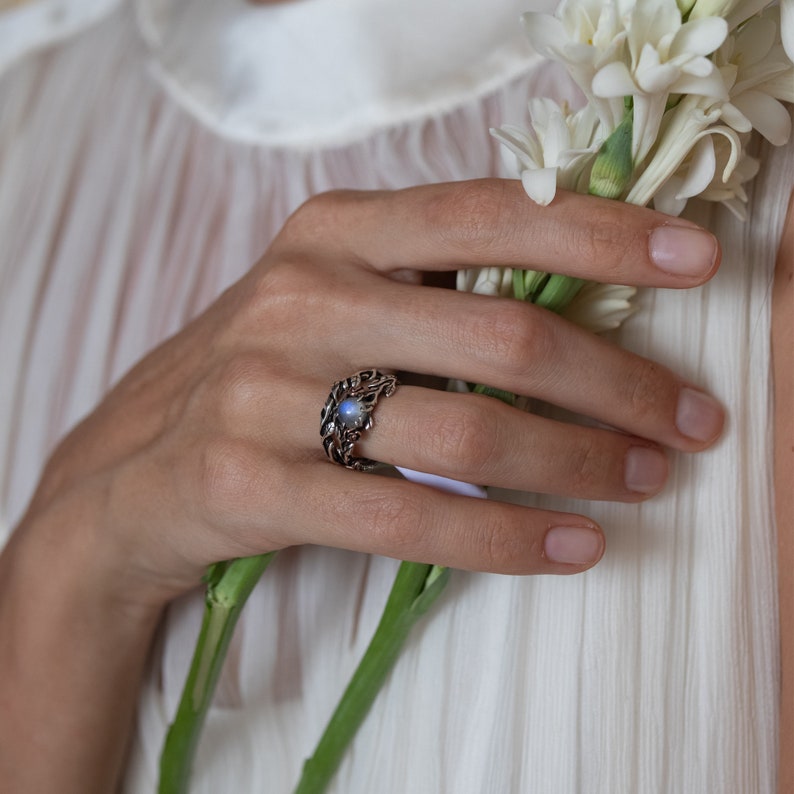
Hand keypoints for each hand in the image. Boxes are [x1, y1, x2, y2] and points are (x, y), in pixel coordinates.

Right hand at [22, 179, 722, 606]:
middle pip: (502, 338)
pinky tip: (570, 549)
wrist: (128, 470)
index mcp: (332, 231)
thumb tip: (575, 305)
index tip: (696, 260)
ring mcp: (266, 391)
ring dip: (578, 465)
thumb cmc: (259, 377)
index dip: (603, 233)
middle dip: (621, 385)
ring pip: (467, 435)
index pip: (490, 213)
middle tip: (690, 423)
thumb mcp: (333, 303)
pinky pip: (410, 519)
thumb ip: (430, 291)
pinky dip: (506, 539)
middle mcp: (301, 296)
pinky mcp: (248, 483)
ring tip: (643, 483)